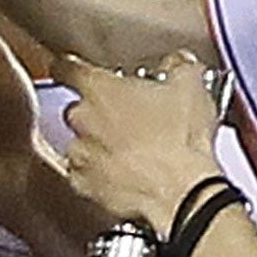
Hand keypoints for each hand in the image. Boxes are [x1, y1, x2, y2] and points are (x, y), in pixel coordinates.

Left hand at [59, 52, 228, 232]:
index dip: (69, 66)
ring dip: (101, 144)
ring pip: (82, 143)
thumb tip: (178, 64)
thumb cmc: (181, 141)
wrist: (183, 193)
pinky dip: (101, 175)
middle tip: (131, 118)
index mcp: (100, 89)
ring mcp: (80, 154)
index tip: (70, 68)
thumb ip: (178, 66)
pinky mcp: (85, 186)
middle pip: (79, 108)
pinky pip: (85, 175)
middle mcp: (82, 119)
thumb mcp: (190, 86)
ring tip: (134, 151)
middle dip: (101, 112)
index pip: (66, 67)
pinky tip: (127, 174)